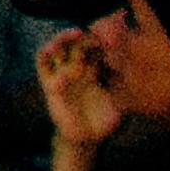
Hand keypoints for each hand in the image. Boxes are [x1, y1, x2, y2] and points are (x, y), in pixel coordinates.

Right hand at [34, 27, 122, 151]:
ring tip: (75, 33)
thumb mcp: (119, 102)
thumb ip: (120, 87)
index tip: (111, 35)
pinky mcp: (49, 83)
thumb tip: (126, 68)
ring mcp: (63, 74)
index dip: (101, 39)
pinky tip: (52, 49)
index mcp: (95, 71)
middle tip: (95, 31)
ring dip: (64, 37)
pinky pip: (42, 64)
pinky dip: (45, 53)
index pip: (95, 48)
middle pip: (76, 42)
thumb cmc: (106, 121)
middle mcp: (78, 69)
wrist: (86, 138)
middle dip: (85, 35)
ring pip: (58, 47)